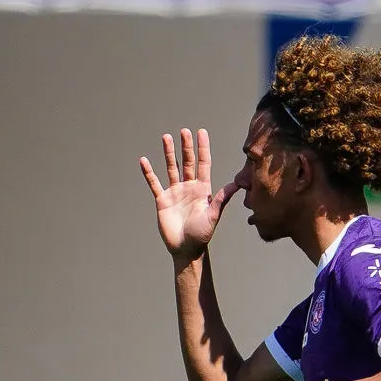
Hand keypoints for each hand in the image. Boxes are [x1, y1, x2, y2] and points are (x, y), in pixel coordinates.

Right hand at [139, 128, 238, 263]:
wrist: (186, 249)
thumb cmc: (202, 235)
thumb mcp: (213, 216)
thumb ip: (221, 199)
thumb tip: (236, 185)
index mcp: (203, 189)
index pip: (203, 164)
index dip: (203, 148)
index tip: (201, 132)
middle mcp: (189, 187)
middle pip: (187, 162)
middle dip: (186, 147)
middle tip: (184, 131)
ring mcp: (175, 192)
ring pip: (171, 168)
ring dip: (168, 153)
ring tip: (166, 137)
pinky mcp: (162, 200)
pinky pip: (154, 183)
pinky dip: (149, 173)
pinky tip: (144, 161)